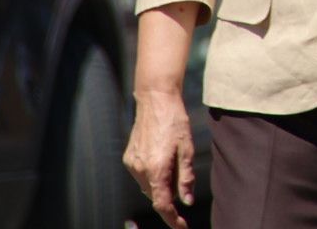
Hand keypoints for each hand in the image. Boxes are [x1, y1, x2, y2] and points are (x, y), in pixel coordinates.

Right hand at [124, 89, 194, 228]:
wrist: (155, 100)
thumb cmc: (175, 121)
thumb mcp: (187, 149)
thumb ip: (186, 177)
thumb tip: (187, 200)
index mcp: (156, 169)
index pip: (162, 204)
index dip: (172, 219)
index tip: (182, 226)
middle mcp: (140, 170)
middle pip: (156, 195)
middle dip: (169, 196)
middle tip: (183, 178)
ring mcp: (132, 164)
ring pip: (148, 186)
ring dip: (161, 184)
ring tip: (173, 161)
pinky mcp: (128, 158)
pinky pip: (141, 175)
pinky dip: (152, 175)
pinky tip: (161, 158)